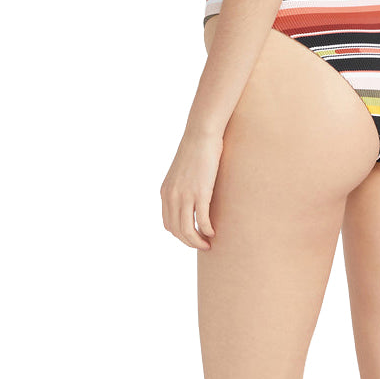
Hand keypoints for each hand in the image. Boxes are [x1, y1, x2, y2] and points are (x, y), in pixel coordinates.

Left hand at [160, 125, 222, 250]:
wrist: (201, 134)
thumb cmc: (195, 149)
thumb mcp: (181, 172)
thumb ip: (181, 186)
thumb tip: (190, 197)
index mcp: (165, 192)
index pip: (168, 224)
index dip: (180, 234)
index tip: (193, 237)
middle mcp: (171, 196)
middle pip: (177, 230)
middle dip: (189, 242)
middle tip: (203, 245)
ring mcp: (185, 195)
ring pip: (187, 230)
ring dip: (197, 241)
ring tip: (208, 244)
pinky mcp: (200, 192)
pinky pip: (202, 220)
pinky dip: (207, 230)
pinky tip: (214, 231)